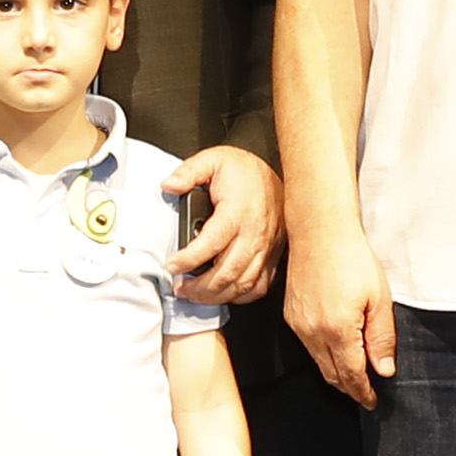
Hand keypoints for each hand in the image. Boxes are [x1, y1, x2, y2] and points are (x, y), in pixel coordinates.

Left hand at [167, 147, 283, 306]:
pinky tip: (224, 294)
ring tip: (195, 295)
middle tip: (180, 288)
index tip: (172, 265)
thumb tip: (169, 185)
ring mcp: (266, 248)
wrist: (286, 176)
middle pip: (227, 272)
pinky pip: (259, 286)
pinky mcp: (273, 257)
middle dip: (200, 287)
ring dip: (216, 296)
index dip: (189, 259)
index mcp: (238, 211)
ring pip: (242, 284)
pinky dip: (240, 296)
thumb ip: (189, 172)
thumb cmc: (248, 172)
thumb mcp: (214, 160)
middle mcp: (255, 233)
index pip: (212, 242)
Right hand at [289, 217, 394, 406]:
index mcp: (338, 331)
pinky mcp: (291, 315)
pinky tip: (336, 349)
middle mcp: (313, 333)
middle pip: (332, 374)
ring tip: (354, 375)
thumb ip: (381, 338)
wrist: (319, 232)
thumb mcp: (379, 299)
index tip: (372, 402)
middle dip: (350, 388)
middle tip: (365, 394)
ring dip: (336, 372)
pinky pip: (308, 346)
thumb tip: (383, 370)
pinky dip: (323, 355)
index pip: (351, 375)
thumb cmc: (352, 259)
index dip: (363, 392)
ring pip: (318, 362)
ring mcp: (299, 325)